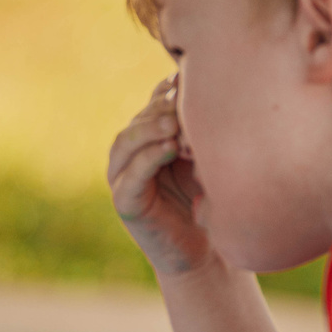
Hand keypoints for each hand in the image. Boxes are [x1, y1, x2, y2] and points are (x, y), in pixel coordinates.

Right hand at [107, 77, 213, 278]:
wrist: (203, 250)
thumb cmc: (207, 198)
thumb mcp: (205, 157)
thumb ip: (200, 128)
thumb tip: (209, 87)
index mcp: (150, 138)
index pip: (153, 104)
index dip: (169, 92)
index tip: (190, 82)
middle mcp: (130, 153)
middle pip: (139, 120)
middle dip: (161, 109)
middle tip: (182, 102)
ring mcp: (122, 177)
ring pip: (127, 142)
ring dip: (150, 129)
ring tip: (173, 124)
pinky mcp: (125, 202)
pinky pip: (131, 176)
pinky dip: (148, 159)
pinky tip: (168, 148)